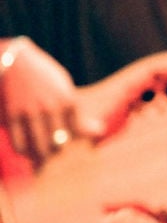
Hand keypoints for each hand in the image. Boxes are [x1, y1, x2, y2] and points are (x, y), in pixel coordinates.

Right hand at [0, 37, 101, 164]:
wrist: (14, 61)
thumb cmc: (43, 78)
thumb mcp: (65, 90)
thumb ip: (78, 115)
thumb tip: (99, 133)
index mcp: (68, 101)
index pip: (76, 134)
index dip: (72, 143)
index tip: (68, 147)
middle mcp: (52, 108)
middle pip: (59, 144)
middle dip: (56, 155)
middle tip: (53, 158)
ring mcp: (31, 113)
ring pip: (40, 147)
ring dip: (41, 158)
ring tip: (40, 161)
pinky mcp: (12, 117)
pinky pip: (20, 144)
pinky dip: (24, 152)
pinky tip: (26, 151)